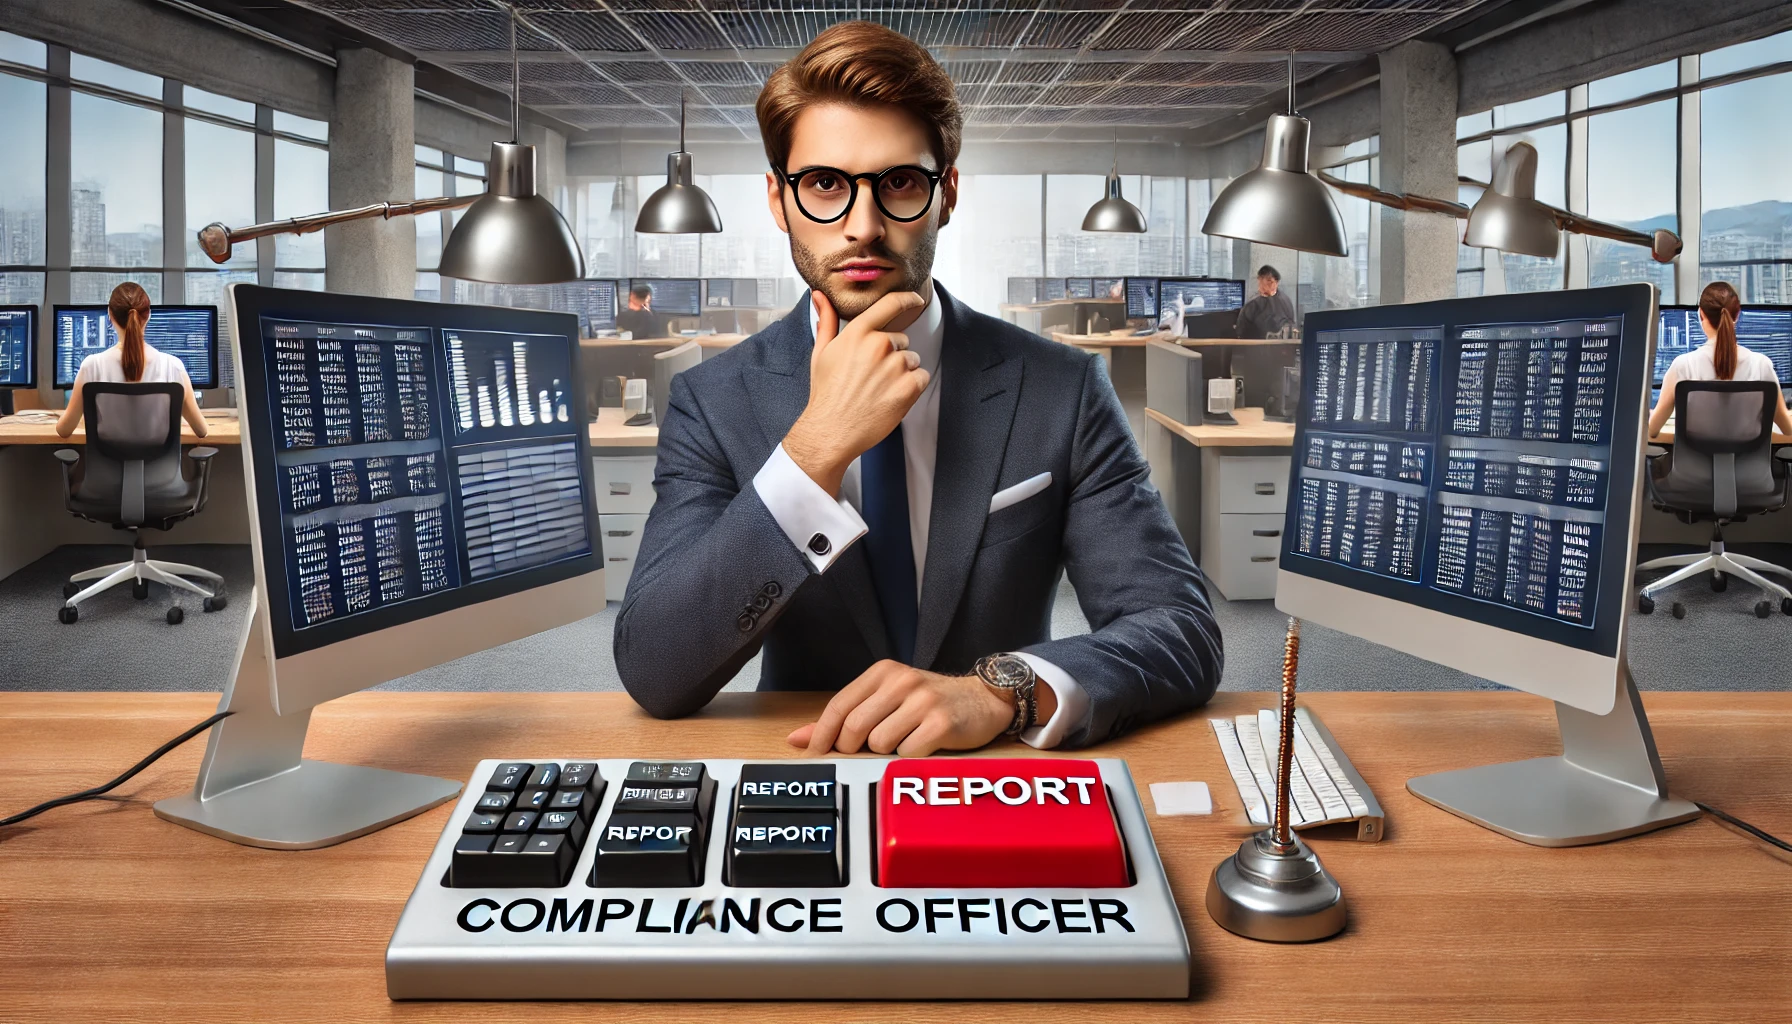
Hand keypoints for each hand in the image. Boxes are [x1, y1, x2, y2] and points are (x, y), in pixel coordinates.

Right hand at [782, 290, 929, 496]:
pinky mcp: (908, 387)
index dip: (907, 299)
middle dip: (892, 355)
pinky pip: (922, 377)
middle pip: (901, 340)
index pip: (890, 304)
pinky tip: (891, 397)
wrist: (831, 431)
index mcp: (858, 333)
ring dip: (902, 372)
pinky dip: (912, 387)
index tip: (915, 299)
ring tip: (879, 389)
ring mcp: (895, 366)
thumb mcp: (822, 352)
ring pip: (912, 360)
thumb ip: (827, 320)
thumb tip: (820, 296)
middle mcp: (878, 345)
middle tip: (872, 376)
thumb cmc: (826, 393)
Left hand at [787, 660, 1013, 756]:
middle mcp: (901, 681)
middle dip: (852, 749)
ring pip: (879, 743)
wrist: (982, 700)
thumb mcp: (885, 701)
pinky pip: (907, 753)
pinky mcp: (942, 723)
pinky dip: (909, 758)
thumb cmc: (927, 704)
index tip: (813, 756)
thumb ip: (843, 718)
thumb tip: (797, 739)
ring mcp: (923, 701)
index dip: (822, 735)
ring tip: (903, 741)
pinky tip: (922, 746)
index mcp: (882, 672)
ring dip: (886, 753)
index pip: (838, 706)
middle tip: (864, 753)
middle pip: (854, 728)